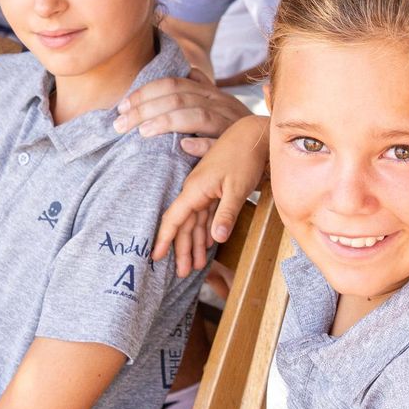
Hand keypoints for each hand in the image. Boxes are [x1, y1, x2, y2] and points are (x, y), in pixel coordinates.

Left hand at [114, 64, 250, 146]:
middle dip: (144, 109)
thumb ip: (203, 88)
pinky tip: (184, 146)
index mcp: (210, 93)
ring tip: (141, 132)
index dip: (145, 92)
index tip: (121, 107)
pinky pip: (221, 143)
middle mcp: (219, 103)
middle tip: (119, 125)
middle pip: (178, 98)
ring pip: (196, 115)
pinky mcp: (239, 146)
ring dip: (166, 122)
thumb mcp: (221, 104)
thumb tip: (189, 70)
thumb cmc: (237, 126)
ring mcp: (230, 124)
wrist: (273, 144)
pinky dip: (203, 143)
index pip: (173, 84)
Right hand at [152, 114, 268, 274]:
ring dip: (195, 243)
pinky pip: (205, 215)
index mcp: (195, 190)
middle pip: (184, 225)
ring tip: (194, 265)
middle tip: (182, 273)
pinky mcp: (214, 190)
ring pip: (195, 222)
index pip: (174, 218)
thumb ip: (226, 214)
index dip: (164, 239)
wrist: (253, 136)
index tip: (155, 257)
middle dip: (182, 249)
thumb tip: (216, 239)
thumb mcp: (237, 188)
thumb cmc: (244, 158)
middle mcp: (195, 191)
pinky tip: (207, 245)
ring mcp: (204, 190)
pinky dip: (205, 231)